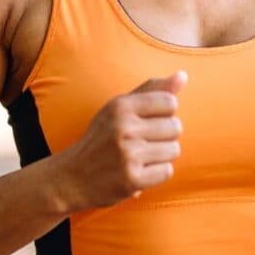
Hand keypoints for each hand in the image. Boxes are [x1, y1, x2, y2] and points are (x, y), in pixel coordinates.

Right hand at [57, 70, 186, 210]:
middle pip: (175, 126)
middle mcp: (124, 127)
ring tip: (142, 156)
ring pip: (174, 150)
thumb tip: (183, 75)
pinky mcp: (132, 180)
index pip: (170, 102)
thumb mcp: (120, 108)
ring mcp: (128, 154)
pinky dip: (157, 173)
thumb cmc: (102, 138)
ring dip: (162, 155)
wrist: (71, 177)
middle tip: (144, 141)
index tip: (150, 120)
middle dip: (165, 135)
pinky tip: (140, 170)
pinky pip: (167, 171)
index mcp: (121, 106)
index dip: (165, 113)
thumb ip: (152, 90)